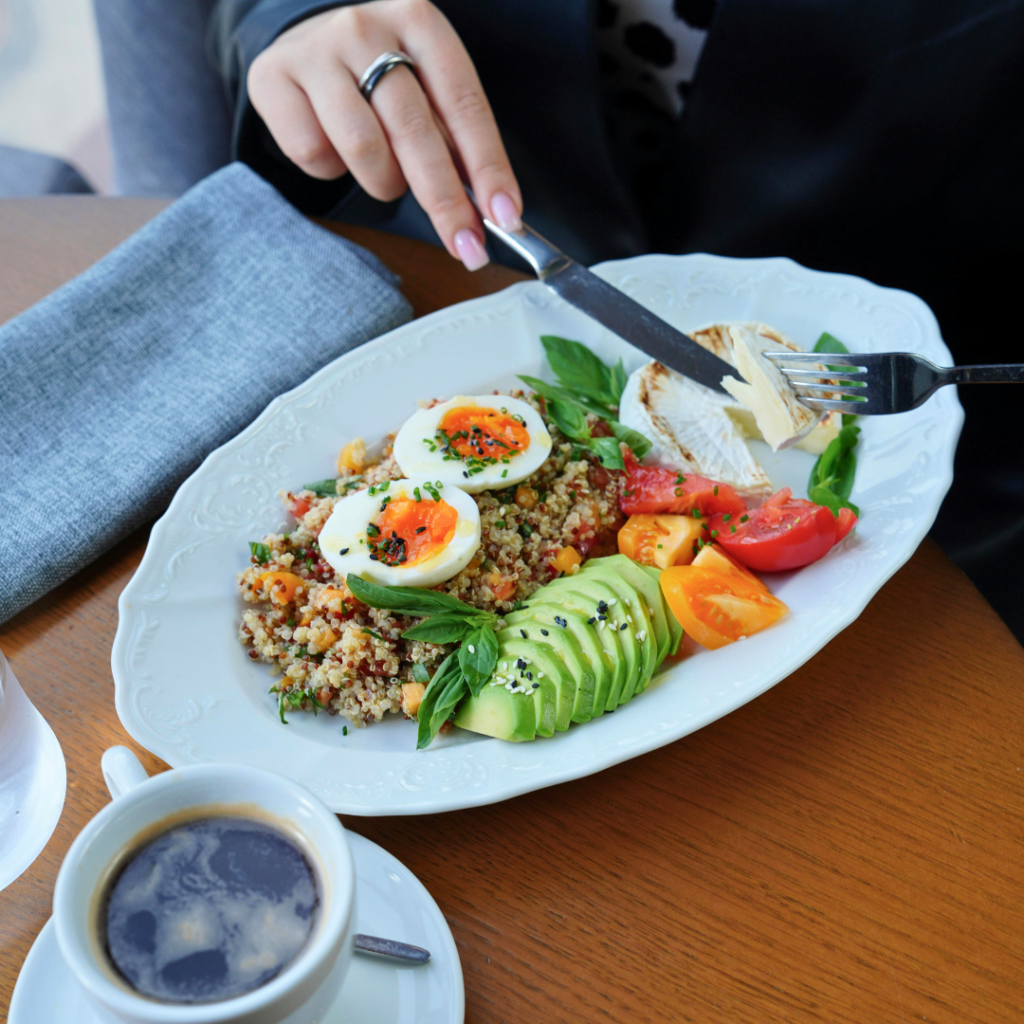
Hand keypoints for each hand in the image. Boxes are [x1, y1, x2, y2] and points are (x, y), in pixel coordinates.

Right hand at [248, 0, 521, 270]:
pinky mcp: (272, 79)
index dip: (487, 167)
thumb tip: (493, 209)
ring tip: (385, 175)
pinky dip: (332, 169)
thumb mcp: (427, 90)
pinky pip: (312, 152)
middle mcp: (366, 29)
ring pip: (362, 146)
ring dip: (384, 182)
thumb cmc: (379, 76)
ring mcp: (316, 52)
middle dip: (445, 200)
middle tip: (465, 246)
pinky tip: (336, 150)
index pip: (464, 104)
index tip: (504, 216)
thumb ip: (457, 141)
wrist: (307, 41)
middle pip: (414, 130)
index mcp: (419, 23)